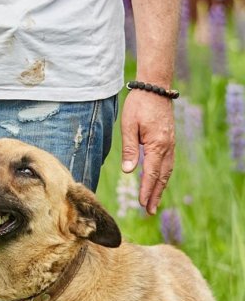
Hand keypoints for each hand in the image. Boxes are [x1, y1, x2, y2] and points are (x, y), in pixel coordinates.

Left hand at [120, 90, 175, 214]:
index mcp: (157, 145)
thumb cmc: (139, 105)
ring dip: (160, 188)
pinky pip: (168, 163)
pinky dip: (163, 176)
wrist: (155, 88)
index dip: (146, 190)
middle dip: (155, 194)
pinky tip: (158, 183)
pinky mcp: (169, 141)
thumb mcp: (129, 126)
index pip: (151, 173)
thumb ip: (129, 149)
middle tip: (149, 211)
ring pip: (166, 171)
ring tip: (153, 203)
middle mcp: (167, 147)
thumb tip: (129, 171)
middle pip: (161, 176)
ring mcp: (170, 144)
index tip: (142, 204)